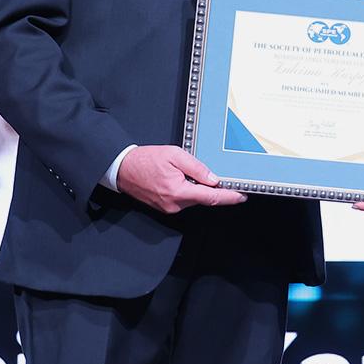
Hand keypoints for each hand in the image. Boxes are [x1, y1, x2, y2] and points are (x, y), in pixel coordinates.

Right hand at [116, 144, 246, 213]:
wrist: (122, 168)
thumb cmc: (146, 160)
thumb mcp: (175, 155)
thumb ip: (196, 168)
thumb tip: (214, 180)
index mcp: (179, 191)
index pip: (211, 198)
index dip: (229, 197)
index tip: (241, 196)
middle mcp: (175, 204)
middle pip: (203, 199)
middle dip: (212, 190)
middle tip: (219, 177)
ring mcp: (169, 208)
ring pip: (193, 199)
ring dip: (198, 189)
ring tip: (188, 172)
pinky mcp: (164, 207)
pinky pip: (183, 200)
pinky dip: (188, 191)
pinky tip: (182, 179)